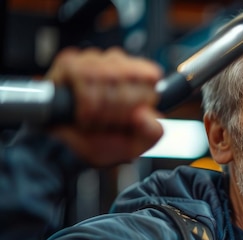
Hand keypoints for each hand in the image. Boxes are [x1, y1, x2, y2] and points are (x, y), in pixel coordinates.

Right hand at [45, 47, 163, 166]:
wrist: (75, 153)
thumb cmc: (110, 141)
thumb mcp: (139, 142)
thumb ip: (152, 132)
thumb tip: (144, 114)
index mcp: (141, 75)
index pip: (150, 74)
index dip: (141, 101)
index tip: (131, 117)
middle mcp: (117, 62)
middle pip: (127, 76)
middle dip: (119, 109)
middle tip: (110, 123)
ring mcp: (92, 60)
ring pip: (104, 75)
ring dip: (100, 108)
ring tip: (96, 120)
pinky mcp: (68, 64)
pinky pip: (81, 77)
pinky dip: (84, 104)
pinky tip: (83, 115)